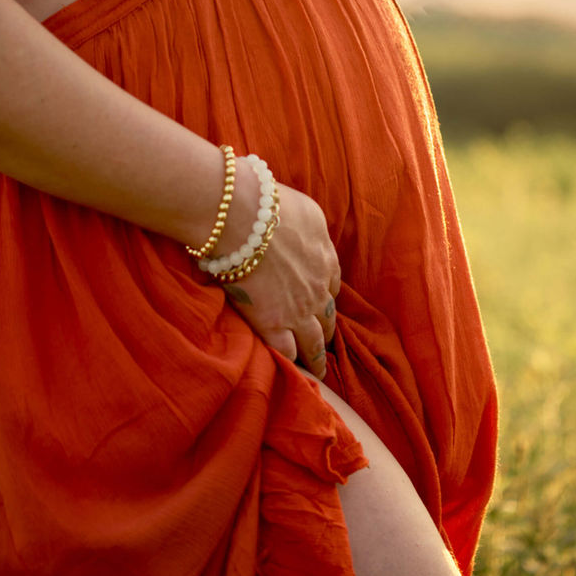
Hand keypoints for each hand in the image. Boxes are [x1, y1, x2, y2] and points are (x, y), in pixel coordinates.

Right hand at [220, 181, 339, 379]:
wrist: (242, 216)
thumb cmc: (267, 202)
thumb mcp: (304, 208)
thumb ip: (309, 226)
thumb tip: (303, 230)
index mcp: (326, 256)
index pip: (332, 283)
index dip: (326, 295)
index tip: (321, 302)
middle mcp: (318, 286)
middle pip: (327, 315)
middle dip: (326, 329)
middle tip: (324, 342)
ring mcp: (298, 309)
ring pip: (314, 342)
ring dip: (316, 357)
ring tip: (318, 371)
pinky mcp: (273, 324)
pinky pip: (288, 353)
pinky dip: (292, 364)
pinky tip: (293, 373)